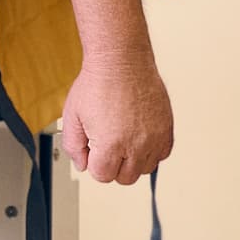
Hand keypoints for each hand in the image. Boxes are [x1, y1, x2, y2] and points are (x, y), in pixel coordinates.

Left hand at [60, 55, 173, 185]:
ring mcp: (155, 137)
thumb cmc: (98, 84)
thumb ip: (74, 147)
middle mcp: (137, 144)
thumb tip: (83, 164)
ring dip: (133, 161)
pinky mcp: (167, 128)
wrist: (122, 61)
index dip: (94, 164)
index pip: (103, 176)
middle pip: (125, 177)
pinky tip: (138, 138)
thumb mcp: (72, 117)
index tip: (92, 150)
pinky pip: (162, 154)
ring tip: (122, 140)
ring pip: (145, 169)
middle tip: (105, 146)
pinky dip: (151, 151)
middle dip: (112, 166)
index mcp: (111, 144)